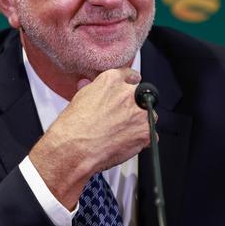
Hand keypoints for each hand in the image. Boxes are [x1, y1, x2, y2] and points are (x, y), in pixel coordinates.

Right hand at [29, 67, 148, 208]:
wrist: (74, 149)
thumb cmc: (73, 127)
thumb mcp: (80, 98)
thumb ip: (93, 89)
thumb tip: (89, 85)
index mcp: (113, 81)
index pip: (130, 75)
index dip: (130, 84)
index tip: (130, 89)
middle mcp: (129, 94)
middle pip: (142, 95)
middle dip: (134, 105)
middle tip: (121, 117)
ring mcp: (139, 114)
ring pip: (149, 115)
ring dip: (139, 122)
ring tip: (123, 132)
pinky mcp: (145, 133)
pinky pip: (151, 135)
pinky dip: (142, 140)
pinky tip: (127, 143)